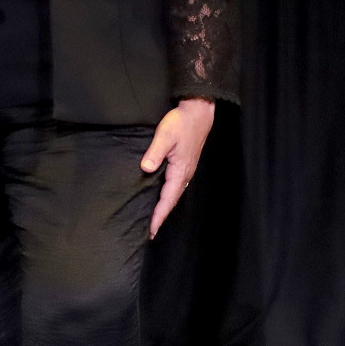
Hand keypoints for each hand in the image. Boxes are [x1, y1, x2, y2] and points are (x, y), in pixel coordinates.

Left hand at [141, 97, 216, 236]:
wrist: (198, 113)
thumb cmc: (181, 123)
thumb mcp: (165, 135)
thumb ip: (155, 152)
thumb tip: (146, 168)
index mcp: (180, 171)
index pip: (168, 199)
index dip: (159, 215)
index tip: (151, 229)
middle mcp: (185, 174)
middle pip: (172, 201)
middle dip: (161, 216)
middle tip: (151, 232)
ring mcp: (186, 169)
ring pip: (174, 194)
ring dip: (164, 207)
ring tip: (155, 219)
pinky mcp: (184, 164)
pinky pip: (175, 186)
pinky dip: (168, 196)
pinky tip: (161, 197)